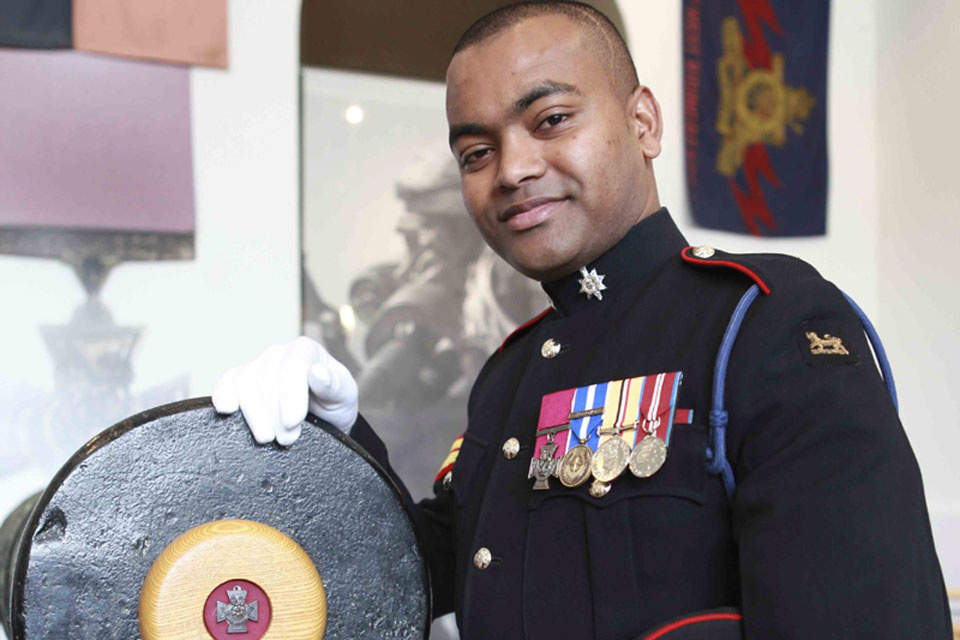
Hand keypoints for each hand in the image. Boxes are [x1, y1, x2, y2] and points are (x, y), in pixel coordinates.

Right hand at [212, 337, 357, 444]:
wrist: (323, 418)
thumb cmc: (335, 403)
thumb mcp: (344, 396)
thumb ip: (334, 385)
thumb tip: (318, 372)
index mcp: (306, 350)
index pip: (293, 364)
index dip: (290, 394)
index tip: (294, 422)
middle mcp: (279, 353)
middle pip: (266, 377)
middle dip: (275, 412)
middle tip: (288, 439)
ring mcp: (258, 366)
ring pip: (245, 383)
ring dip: (254, 414)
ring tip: (267, 438)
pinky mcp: (241, 381)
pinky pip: (227, 382)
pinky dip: (223, 394)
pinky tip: (226, 410)